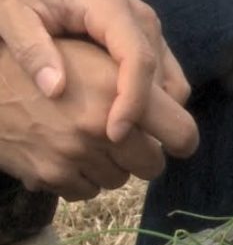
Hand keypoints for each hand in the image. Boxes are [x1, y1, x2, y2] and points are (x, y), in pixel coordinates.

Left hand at [0, 0, 196, 152]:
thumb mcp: (13, 11)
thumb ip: (32, 47)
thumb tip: (55, 90)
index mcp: (112, 9)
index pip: (137, 61)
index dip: (133, 101)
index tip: (114, 134)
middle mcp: (143, 22)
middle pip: (164, 80)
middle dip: (151, 120)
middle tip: (121, 152)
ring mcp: (153, 34)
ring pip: (173, 86)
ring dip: (157, 117)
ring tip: (123, 141)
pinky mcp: (153, 44)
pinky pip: (168, 83)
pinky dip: (156, 107)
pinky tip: (128, 122)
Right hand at [0, 39, 183, 200]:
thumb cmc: (38, 59)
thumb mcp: (90, 53)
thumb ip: (133, 81)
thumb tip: (174, 104)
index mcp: (116, 89)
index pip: (182, 133)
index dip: (180, 138)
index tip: (171, 139)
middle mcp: (99, 125)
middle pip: (153, 166)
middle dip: (142, 154)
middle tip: (121, 137)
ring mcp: (74, 154)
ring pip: (119, 179)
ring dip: (110, 165)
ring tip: (85, 139)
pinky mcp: (50, 175)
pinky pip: (86, 191)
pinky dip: (80, 178)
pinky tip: (63, 152)